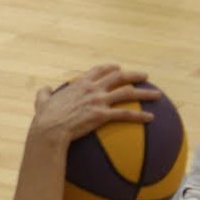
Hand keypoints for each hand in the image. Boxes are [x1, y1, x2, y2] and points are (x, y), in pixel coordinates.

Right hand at [31, 65, 155, 147]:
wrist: (49, 130)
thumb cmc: (44, 119)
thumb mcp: (42, 101)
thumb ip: (45, 93)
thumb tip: (45, 89)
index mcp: (80, 83)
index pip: (99, 70)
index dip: (111, 68)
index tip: (118, 68)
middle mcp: (93, 88)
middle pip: (119, 76)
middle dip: (134, 75)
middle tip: (145, 76)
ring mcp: (99, 101)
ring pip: (128, 92)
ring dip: (145, 93)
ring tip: (157, 95)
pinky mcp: (102, 115)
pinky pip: (126, 114)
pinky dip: (140, 116)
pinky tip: (152, 118)